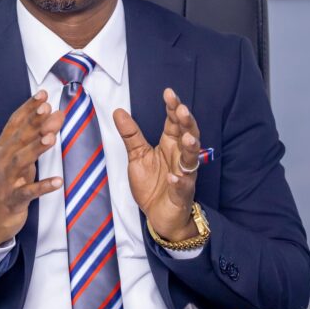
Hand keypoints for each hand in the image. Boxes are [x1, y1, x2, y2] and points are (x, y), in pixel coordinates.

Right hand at [0, 90, 64, 246]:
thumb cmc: (7, 183)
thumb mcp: (18, 159)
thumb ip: (35, 138)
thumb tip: (56, 115)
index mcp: (1, 148)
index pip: (14, 123)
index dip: (28, 108)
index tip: (43, 94)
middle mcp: (0, 161)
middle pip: (18, 139)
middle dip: (33, 123)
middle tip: (48, 109)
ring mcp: (5, 181)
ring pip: (20, 161)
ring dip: (35, 149)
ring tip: (51, 138)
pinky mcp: (13, 200)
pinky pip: (28, 192)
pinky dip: (43, 186)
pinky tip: (58, 182)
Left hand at [113, 88, 201, 241]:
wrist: (159, 215)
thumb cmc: (153, 184)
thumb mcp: (137, 155)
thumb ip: (130, 134)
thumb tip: (118, 111)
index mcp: (170, 145)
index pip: (174, 122)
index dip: (173, 108)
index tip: (168, 93)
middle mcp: (180, 157)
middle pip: (188, 135)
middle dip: (186, 122)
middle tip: (181, 109)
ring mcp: (184, 175)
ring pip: (191, 159)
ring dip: (190, 148)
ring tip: (186, 138)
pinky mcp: (181, 194)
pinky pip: (183, 187)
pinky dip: (180, 182)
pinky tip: (175, 178)